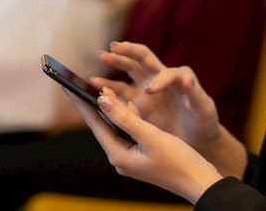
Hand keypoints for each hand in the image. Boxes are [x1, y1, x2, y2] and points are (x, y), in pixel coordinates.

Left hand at [65, 87, 221, 202]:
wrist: (199, 182)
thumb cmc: (178, 160)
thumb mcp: (150, 136)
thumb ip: (125, 117)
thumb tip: (102, 100)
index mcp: (118, 154)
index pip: (94, 123)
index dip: (80, 102)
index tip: (66, 85)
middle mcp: (120, 157)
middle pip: (101, 125)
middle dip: (89, 103)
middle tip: (74, 83)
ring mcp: (131, 157)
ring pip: (114, 127)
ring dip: (108, 107)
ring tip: (97, 88)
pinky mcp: (142, 155)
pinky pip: (128, 131)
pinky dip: (126, 115)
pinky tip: (126, 104)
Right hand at [92, 42, 248, 177]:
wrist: (198, 141)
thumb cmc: (204, 124)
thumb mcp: (204, 110)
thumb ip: (196, 95)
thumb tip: (187, 80)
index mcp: (178, 79)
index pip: (167, 72)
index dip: (160, 80)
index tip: (151, 92)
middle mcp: (161, 80)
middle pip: (143, 58)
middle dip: (129, 51)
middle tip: (114, 47)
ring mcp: (148, 91)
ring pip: (129, 71)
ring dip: (116, 62)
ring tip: (102, 57)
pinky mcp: (138, 104)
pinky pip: (121, 92)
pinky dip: (109, 87)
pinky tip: (96, 85)